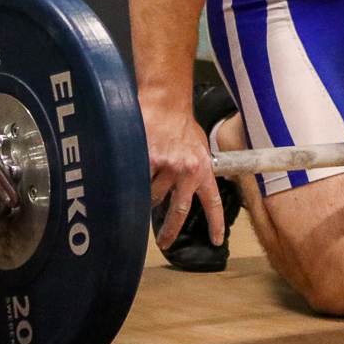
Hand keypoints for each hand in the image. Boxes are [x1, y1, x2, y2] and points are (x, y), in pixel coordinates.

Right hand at [144, 88, 225, 248]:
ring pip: (153, 197)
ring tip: (140, 192)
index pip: (213, 202)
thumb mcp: (199, 146)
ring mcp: (167, 167)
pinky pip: (138, 181)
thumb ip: (196, 166)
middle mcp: (187, 171)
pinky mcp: (148, 160)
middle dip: (170, 230)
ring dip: (147, 198)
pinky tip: (127, 179)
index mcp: (203, 169)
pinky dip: (133, 183)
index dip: (216, 224)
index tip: (216, 241)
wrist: (166, 101)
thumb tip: (191, 184)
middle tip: (164, 243)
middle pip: (179, 210)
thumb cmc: (181, 122)